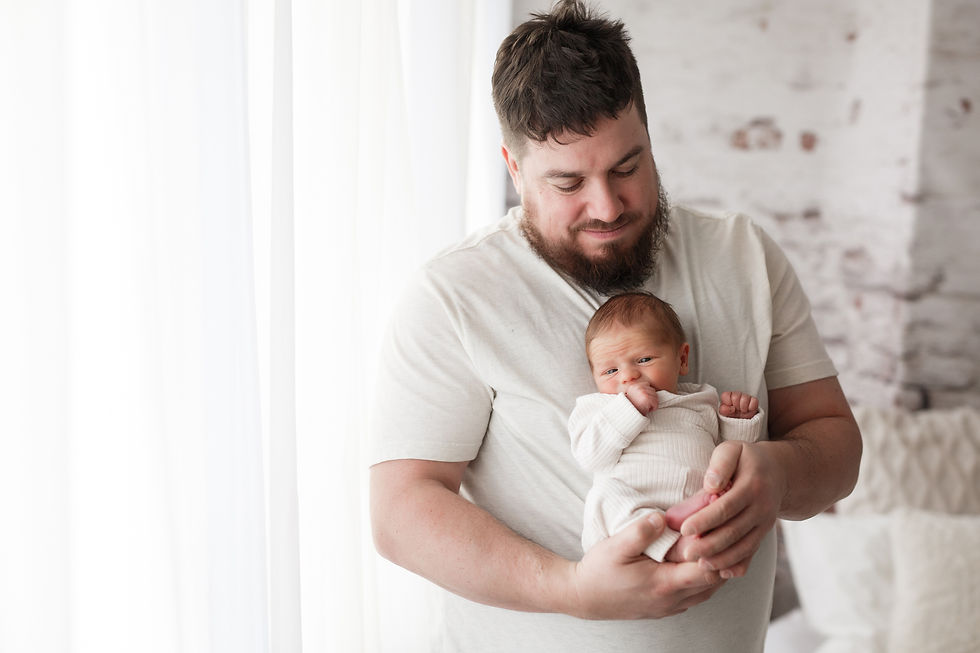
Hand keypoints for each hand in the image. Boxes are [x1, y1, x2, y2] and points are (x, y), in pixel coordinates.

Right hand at [571, 513, 725, 619]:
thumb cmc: (599, 572)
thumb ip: (641, 531)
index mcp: (664, 584)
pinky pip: (696, 596)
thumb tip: (663, 517)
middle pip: (715, 582)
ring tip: (714, 545)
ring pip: (708, 591)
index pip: (708, 571)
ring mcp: (670, 607)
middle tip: (721, 532)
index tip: (714, 528)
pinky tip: (698, 563)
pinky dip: (703, 580)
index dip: (717, 550)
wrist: (585, 597)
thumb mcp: (616, 546)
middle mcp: (672, 599)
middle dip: (722, 557)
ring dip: (715, 570)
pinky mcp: (665, 608)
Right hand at [624, 382, 658, 414]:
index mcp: (634, 386)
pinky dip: (654, 407)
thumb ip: (637, 390)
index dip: (647, 392)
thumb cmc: (630, 407)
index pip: (647, 384)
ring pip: (655, 396)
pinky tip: (648, 410)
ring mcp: (643, 392)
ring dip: (653, 402)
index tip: (644, 399)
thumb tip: (648, 386)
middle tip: (647, 404)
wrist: (627, 414)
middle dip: (651, 397)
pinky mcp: (647, 398)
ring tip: (647, 407)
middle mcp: (638, 387)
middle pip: (652, 390)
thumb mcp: (631, 395)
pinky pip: (655, 403)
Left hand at [678, 441, 785, 578]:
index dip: (705, 520)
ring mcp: (766, 523)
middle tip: (686, 554)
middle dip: (710, 545)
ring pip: (744, 547)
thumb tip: (710, 486)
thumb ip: (721, 464)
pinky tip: (722, 573)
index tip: (684, 529)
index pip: (726, 507)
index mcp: (752, 486)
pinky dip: (739, 565)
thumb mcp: (734, 449)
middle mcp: (762, 508)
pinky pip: (753, 552)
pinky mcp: (765, 533)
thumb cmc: (746, 458)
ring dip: (722, 559)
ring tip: (700, 566)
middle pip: (734, 531)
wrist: (781, 471)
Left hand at [719, 391, 758, 418]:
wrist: (742, 424)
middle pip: (735, 396)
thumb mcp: (725, 415)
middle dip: (736, 406)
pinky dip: (751, 408)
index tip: (730, 409)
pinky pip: (754, 401)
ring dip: (743, 408)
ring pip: (745, 398)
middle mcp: (736, 395)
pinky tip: (748, 410)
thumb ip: (723, 410)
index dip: (727, 403)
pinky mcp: (754, 400)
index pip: (725, 395)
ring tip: (742, 411)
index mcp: (727, 397)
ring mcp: (745, 397)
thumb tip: (728, 408)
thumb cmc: (732, 417)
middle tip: (736, 410)